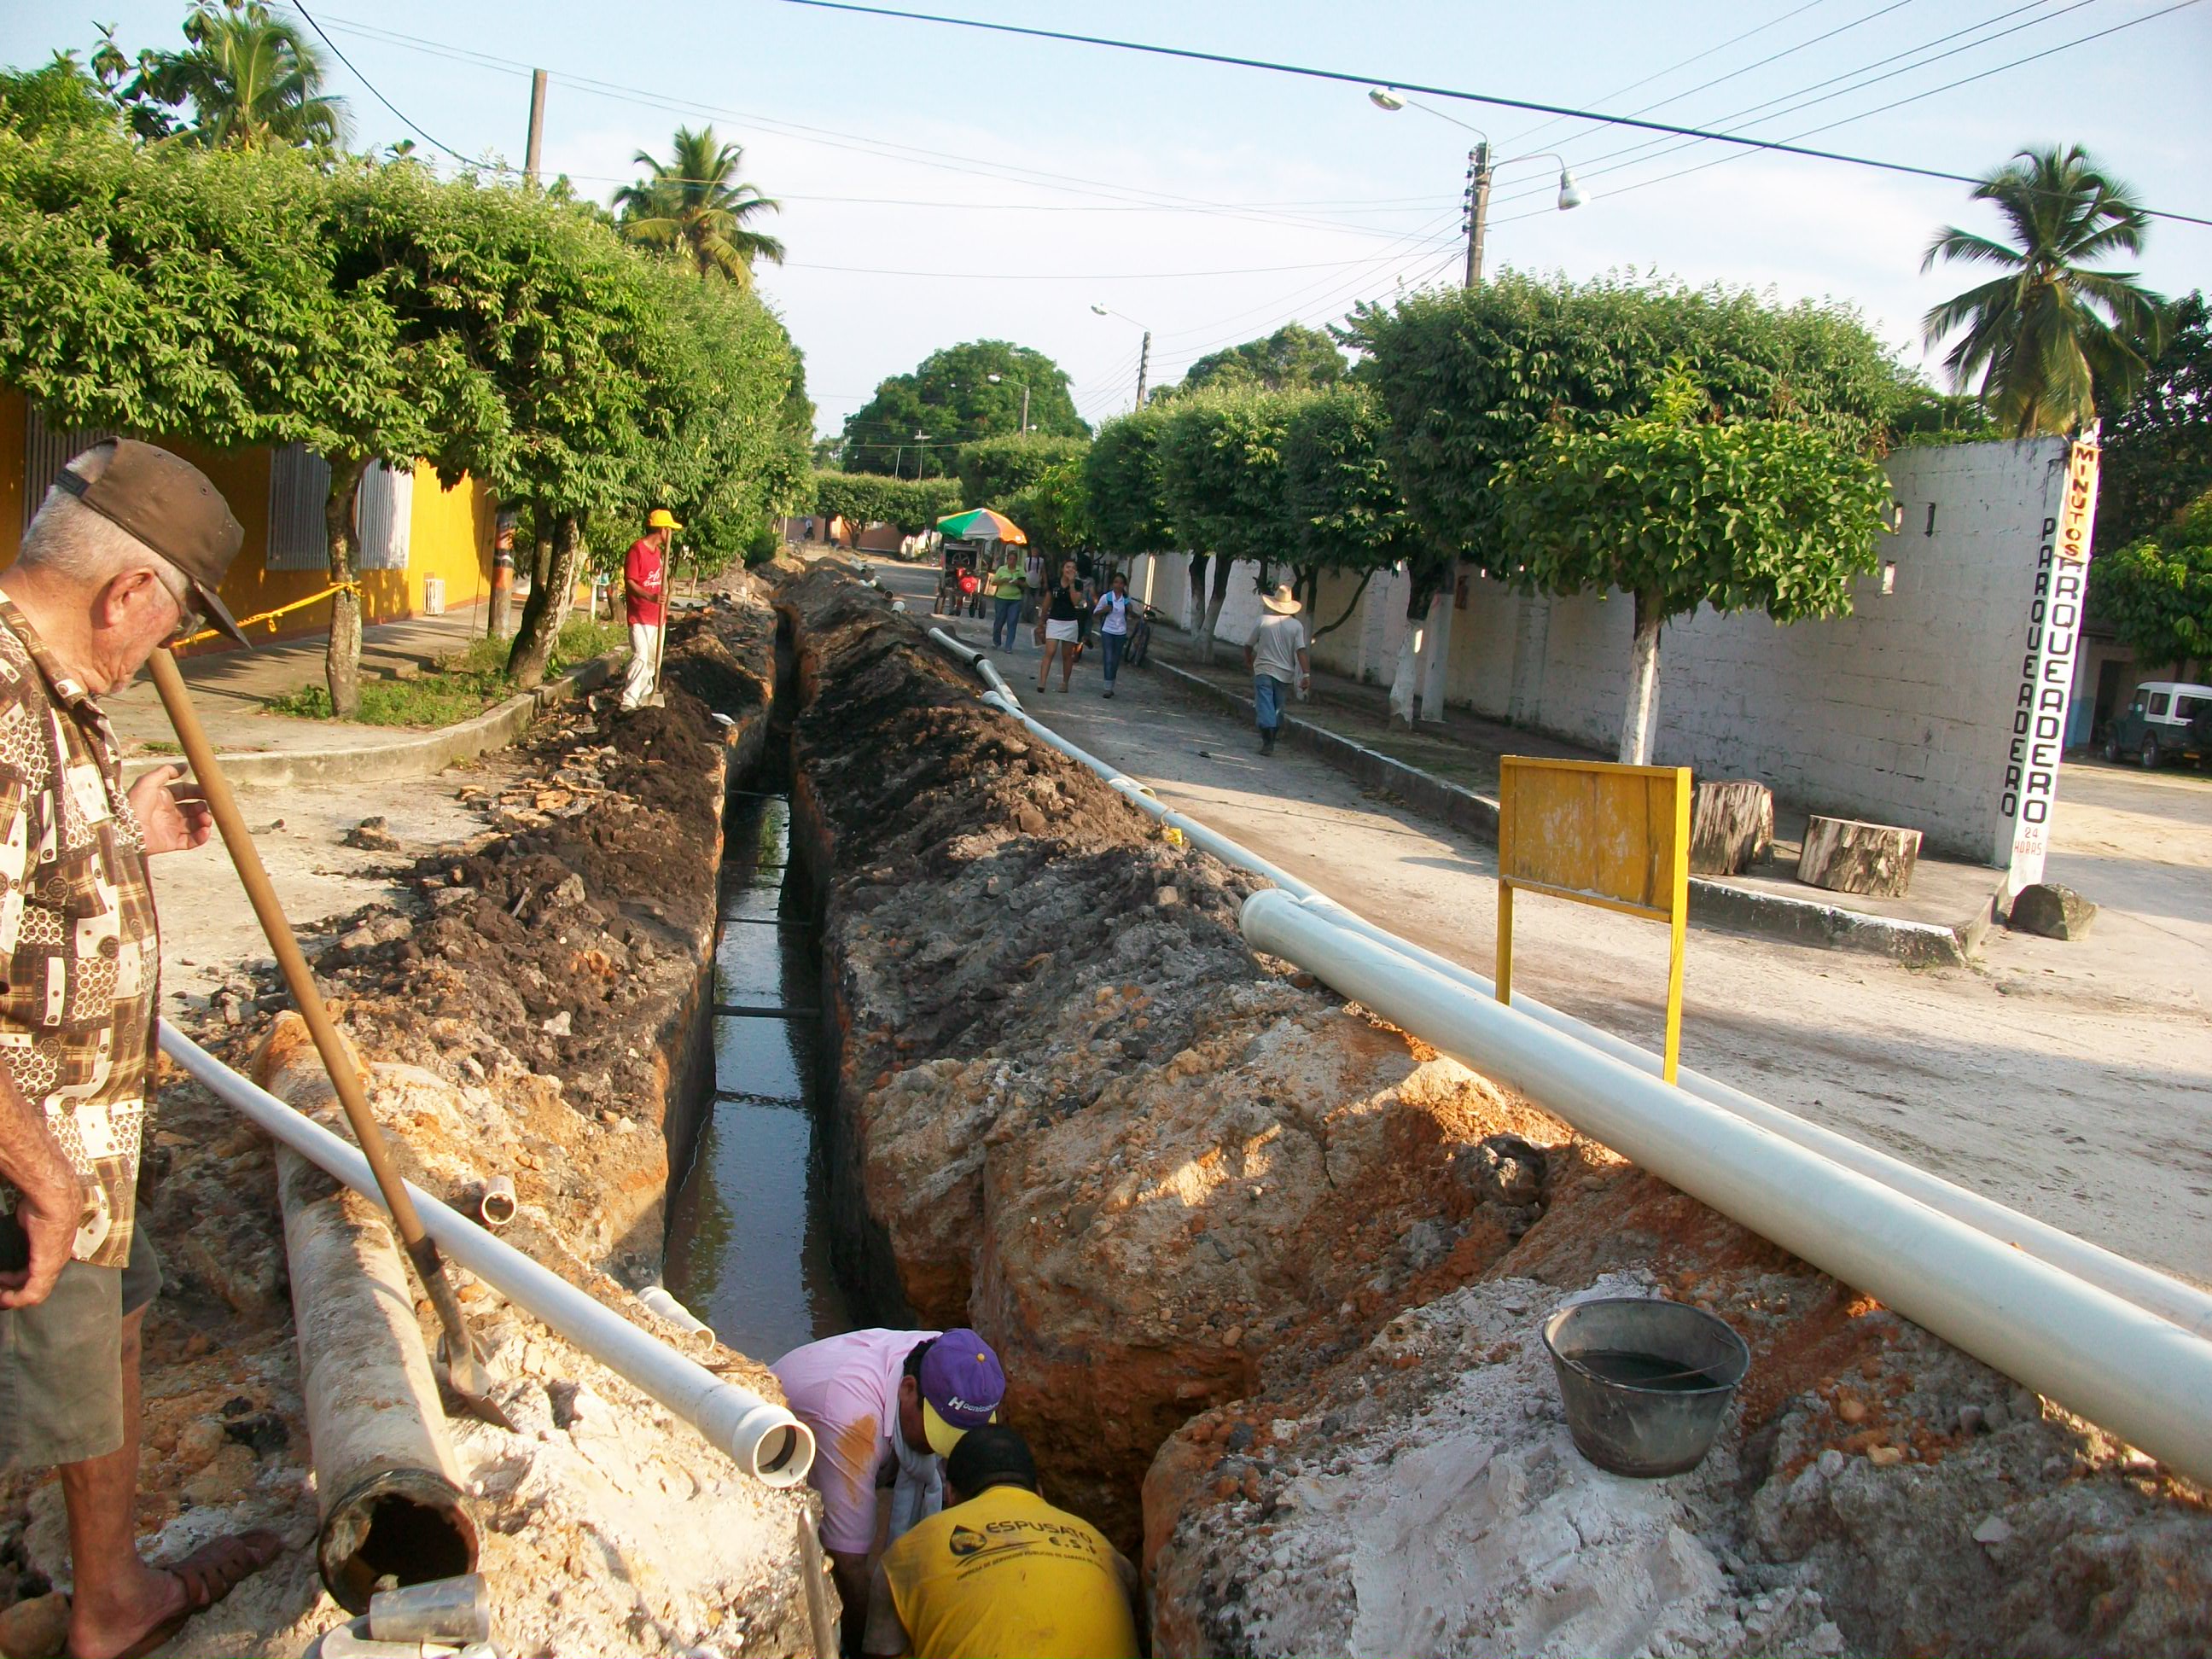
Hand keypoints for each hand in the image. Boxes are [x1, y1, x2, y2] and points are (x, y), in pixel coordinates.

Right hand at [0, 1141, 81, 1310]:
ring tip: (1, 1295)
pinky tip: (6, 1299)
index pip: (38, 1273)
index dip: (19, 1279)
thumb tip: (17, 1235)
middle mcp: (56, 1260)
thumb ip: (24, 1237)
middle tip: (0, 1288)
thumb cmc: (41, 1205)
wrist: (53, 1200)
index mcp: (53, 1250)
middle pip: (36, 1285)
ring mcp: (53, 1265)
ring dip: (14, 1296)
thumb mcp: (30, 1225)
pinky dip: (17, 1299)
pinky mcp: (47, 1268)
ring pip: (35, 1292)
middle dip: (14, 1289)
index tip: (2, 1280)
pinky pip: (33, 1292)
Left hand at [127, 764, 212, 854]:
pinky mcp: (171, 843)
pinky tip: (205, 831)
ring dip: (204, 821)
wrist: (125, 830)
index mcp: (163, 797)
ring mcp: (170, 828)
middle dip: (203, 807)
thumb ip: (166, 771)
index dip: (197, 791)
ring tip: (206, 819)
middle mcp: (168, 812)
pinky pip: (191, 841)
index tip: (209, 792)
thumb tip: (185, 765)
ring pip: (195, 824)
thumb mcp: (147, 782)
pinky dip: (201, 837)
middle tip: (207, 807)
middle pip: (193, 808)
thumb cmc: (134, 804)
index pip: (186, 792)